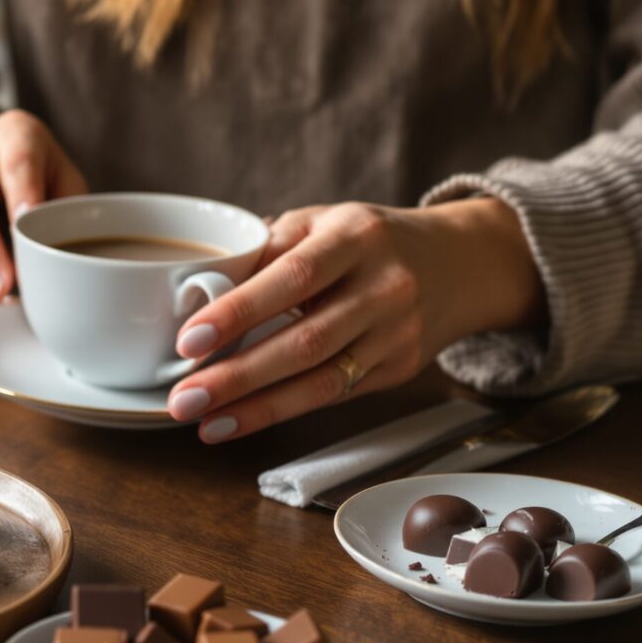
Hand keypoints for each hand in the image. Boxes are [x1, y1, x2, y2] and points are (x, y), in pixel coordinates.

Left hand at [164, 198, 544, 441]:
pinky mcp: (399, 368)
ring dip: (256, 407)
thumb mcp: (320, 222)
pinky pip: (334, 395)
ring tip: (202, 421)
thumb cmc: (366, 240)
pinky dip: (282, 410)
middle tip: (181, 398)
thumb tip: (194, 290)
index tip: (188, 339)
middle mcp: (385, 286)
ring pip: (322, 380)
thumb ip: (264, 250)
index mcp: (356, 236)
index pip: (293, 276)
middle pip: (306, 341)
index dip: (239, 311)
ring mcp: (397, 333)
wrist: (460, 261)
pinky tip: (238, 421)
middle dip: (237, 376)